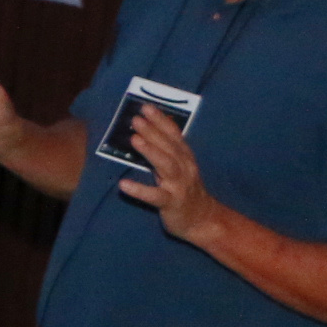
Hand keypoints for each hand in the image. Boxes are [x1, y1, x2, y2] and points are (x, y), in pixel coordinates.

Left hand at [115, 103, 215, 239]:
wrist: (202, 219)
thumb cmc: (185, 190)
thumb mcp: (180, 167)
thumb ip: (167, 151)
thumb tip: (149, 130)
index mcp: (185, 157)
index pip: (174, 135)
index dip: (161, 120)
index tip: (147, 107)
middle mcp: (184, 168)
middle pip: (169, 146)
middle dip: (153, 131)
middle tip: (136, 118)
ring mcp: (179, 185)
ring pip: (166, 165)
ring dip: (150, 151)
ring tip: (134, 140)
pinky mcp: (172, 203)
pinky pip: (155, 196)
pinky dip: (140, 190)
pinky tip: (124, 184)